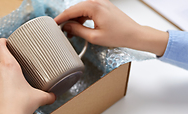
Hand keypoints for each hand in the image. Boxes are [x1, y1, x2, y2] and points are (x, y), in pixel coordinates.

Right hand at [54, 0, 168, 55]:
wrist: (134, 34)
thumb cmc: (119, 35)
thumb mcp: (94, 37)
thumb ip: (78, 31)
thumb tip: (67, 27)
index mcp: (94, 7)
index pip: (71, 10)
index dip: (61, 18)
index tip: (53, 23)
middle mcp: (98, 2)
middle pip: (76, 8)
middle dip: (67, 19)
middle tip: (60, 30)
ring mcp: (102, 3)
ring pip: (82, 9)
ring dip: (75, 19)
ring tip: (70, 32)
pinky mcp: (104, 7)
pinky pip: (89, 10)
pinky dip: (82, 18)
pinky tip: (80, 27)